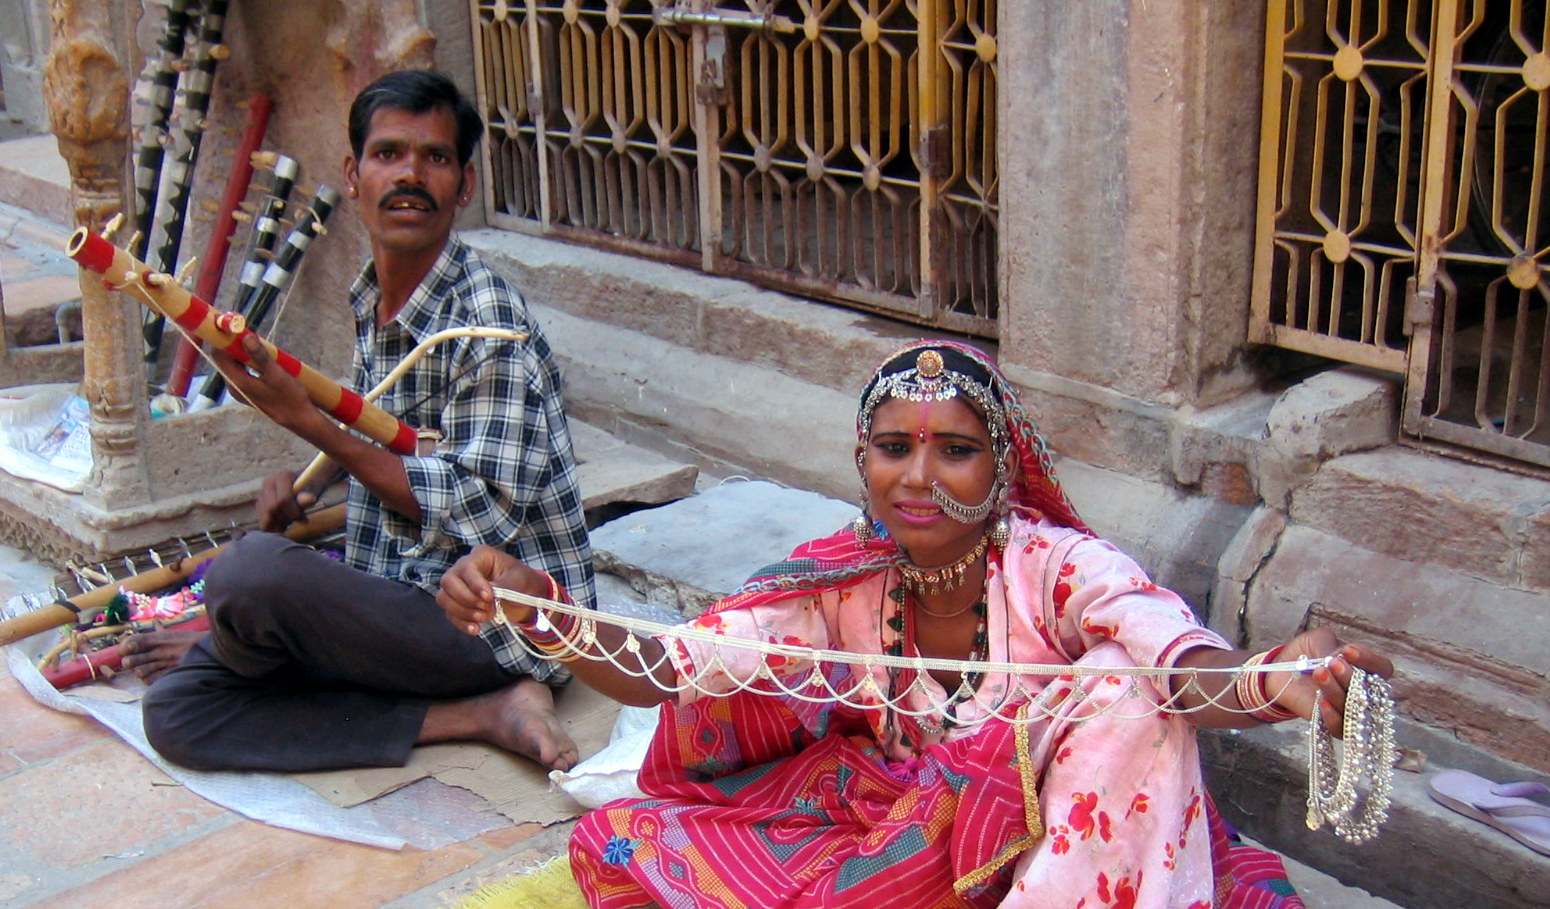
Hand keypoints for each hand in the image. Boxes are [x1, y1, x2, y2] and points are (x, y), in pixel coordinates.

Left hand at [210, 333, 313, 429]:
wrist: (299, 419)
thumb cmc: (290, 398)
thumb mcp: (276, 375)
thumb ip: (260, 356)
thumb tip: (246, 337)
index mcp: (236, 382)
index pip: (219, 355)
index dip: (223, 338)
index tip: (233, 326)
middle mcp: (234, 386)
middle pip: (226, 359)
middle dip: (233, 343)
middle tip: (247, 331)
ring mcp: (241, 389)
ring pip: (234, 364)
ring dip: (242, 351)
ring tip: (256, 341)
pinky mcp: (249, 391)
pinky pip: (242, 370)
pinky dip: (247, 360)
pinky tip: (260, 357)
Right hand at [255, 470, 308, 532]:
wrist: (305, 484)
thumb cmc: (311, 486)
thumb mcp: (314, 489)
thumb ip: (309, 495)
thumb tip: (310, 499)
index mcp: (281, 476)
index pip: (282, 499)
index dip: (293, 512)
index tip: (304, 519)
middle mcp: (268, 483)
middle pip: (271, 508)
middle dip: (286, 518)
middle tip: (299, 521)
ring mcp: (261, 494)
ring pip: (265, 517)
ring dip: (280, 525)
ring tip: (293, 522)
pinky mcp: (259, 505)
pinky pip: (262, 522)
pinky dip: (274, 528)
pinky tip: (285, 525)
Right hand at [436, 545, 550, 634]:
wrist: (525, 597)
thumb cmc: (522, 582)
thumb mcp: (519, 580)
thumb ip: (504, 585)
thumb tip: (487, 595)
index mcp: (481, 556)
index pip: (467, 567)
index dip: (474, 584)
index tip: (489, 597)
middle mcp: (464, 568)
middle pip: (448, 581)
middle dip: (466, 599)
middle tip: (487, 607)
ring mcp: (458, 586)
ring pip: (444, 598)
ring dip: (463, 612)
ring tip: (484, 617)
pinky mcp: (457, 603)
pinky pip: (450, 613)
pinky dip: (461, 623)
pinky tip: (476, 629)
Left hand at [1267, 628, 1394, 734]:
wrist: (1281, 668)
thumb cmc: (1307, 653)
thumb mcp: (1320, 641)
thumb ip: (1333, 647)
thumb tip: (1342, 659)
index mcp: (1367, 670)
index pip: (1383, 669)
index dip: (1369, 660)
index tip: (1348, 650)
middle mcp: (1363, 692)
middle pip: (1370, 691)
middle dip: (1350, 676)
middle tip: (1333, 663)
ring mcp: (1348, 710)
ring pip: (1353, 708)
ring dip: (1336, 690)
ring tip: (1320, 673)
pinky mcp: (1331, 724)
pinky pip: (1340, 728)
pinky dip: (1332, 716)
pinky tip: (1320, 700)